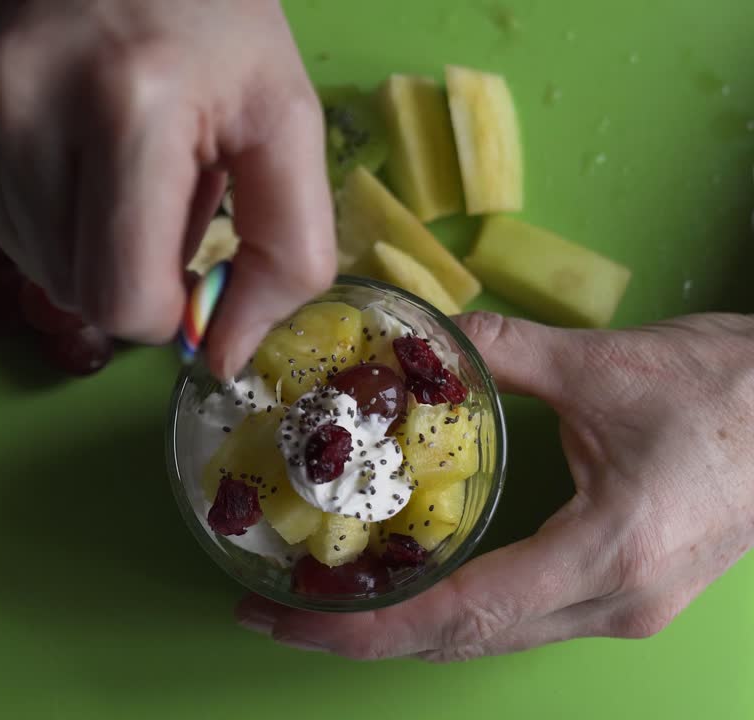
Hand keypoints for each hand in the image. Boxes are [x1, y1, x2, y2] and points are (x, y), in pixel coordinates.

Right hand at [0, 0, 336, 377]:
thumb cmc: (202, 15)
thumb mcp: (281, 115)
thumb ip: (286, 248)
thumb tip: (226, 358)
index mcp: (129, 107)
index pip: (123, 301)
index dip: (168, 304)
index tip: (190, 257)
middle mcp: (20, 108)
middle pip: (76, 291)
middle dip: (128, 261)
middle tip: (151, 176)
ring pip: (33, 266)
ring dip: (83, 234)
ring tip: (103, 145)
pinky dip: (37, 207)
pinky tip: (56, 136)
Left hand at [236, 311, 753, 659]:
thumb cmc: (737, 393)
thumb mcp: (609, 367)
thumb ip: (507, 352)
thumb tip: (428, 331)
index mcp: (609, 555)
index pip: (459, 614)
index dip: (362, 626)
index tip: (285, 620)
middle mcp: (612, 603)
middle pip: (462, 640)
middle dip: (359, 636)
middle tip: (272, 616)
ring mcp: (622, 608)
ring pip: (488, 638)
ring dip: (400, 628)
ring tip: (320, 605)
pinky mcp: (625, 594)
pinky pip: (517, 618)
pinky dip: (450, 610)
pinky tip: (404, 585)